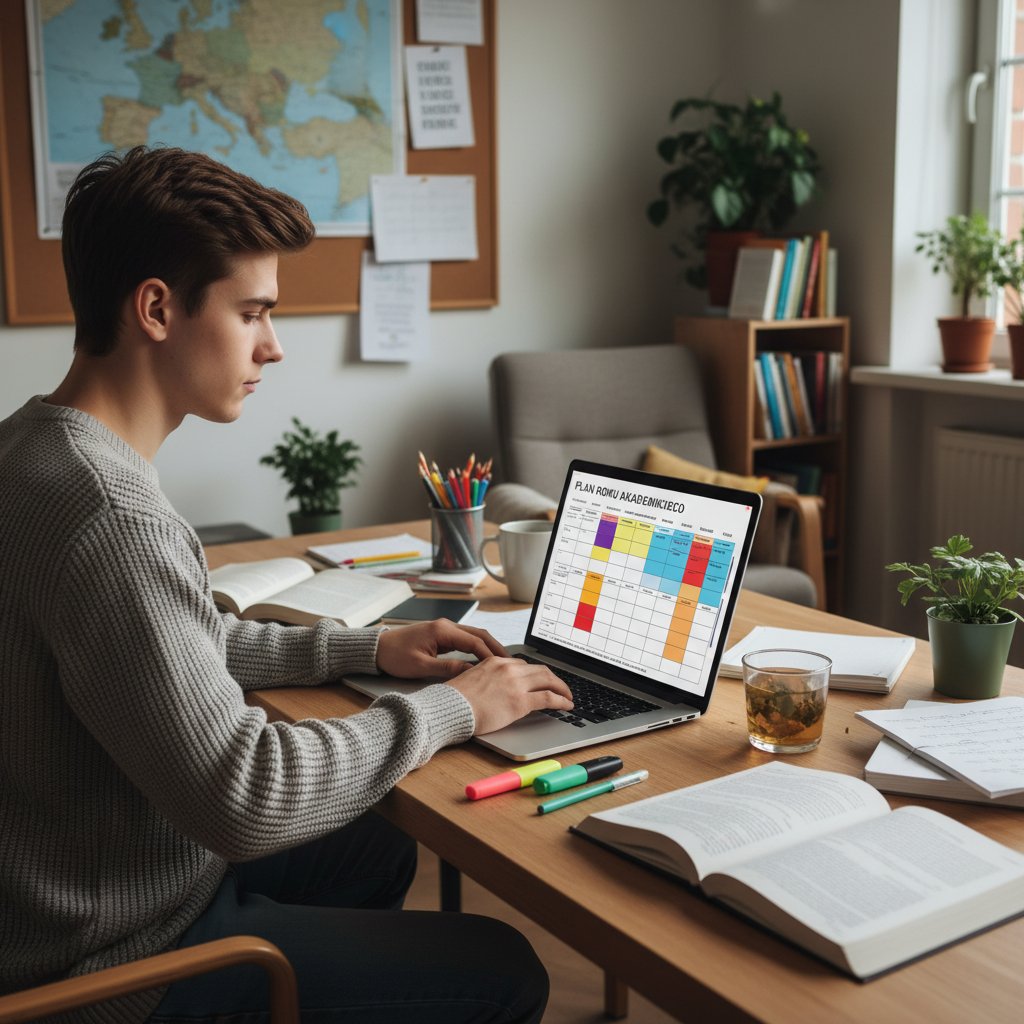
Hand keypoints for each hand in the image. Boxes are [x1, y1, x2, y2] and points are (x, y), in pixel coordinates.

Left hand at [375, 619, 506, 679]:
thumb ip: (448, 668)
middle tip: (511, 663)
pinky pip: (465, 639)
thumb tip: (471, 672)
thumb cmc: (395, 656)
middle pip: (479, 635)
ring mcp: (444, 629)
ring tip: (502, 662)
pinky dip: (478, 648)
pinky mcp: (441, 635)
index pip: (474, 641)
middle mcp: (446, 626)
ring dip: (488, 647)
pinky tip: (484, 659)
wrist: (377, 649)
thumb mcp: (421, 667)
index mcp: (442, 631)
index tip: (503, 667)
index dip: (490, 655)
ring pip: (474, 636)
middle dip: (496, 648)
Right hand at [447, 657, 573, 735]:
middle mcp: (508, 668)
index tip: (541, 680)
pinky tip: (567, 705)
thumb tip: (497, 689)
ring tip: (567, 696)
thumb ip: (488, 680)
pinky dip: (561, 700)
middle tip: (560, 687)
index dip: (535, 674)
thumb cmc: (454, 700)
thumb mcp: (472, 680)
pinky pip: (549, 698)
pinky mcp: (521, 701)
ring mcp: (516, 684)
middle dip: (553, 678)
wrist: (449, 708)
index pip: (523, 664)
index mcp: (495, 661)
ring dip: (562, 688)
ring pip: (548, 680)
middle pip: (540, 669)